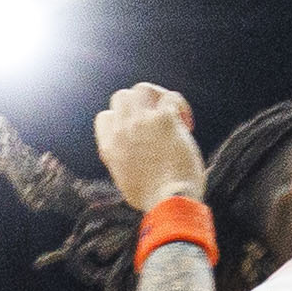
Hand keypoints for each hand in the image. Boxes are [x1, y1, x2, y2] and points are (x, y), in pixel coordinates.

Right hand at [96, 82, 204, 209]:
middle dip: (139, 105)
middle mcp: (122, 129)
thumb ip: (122, 161)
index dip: (122, 122)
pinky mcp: (164, 119)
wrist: (168, 202)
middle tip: (156, 120)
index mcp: (109, 146)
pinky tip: (186, 123)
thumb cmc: (152, 199)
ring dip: (157, 97)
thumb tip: (130, 155)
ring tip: (170, 114)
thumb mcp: (124, 181)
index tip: (138, 135)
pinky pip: (171, 97)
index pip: (105, 117)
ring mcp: (142, 121)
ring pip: (142, 88)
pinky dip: (180, 106)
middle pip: (122, 97)